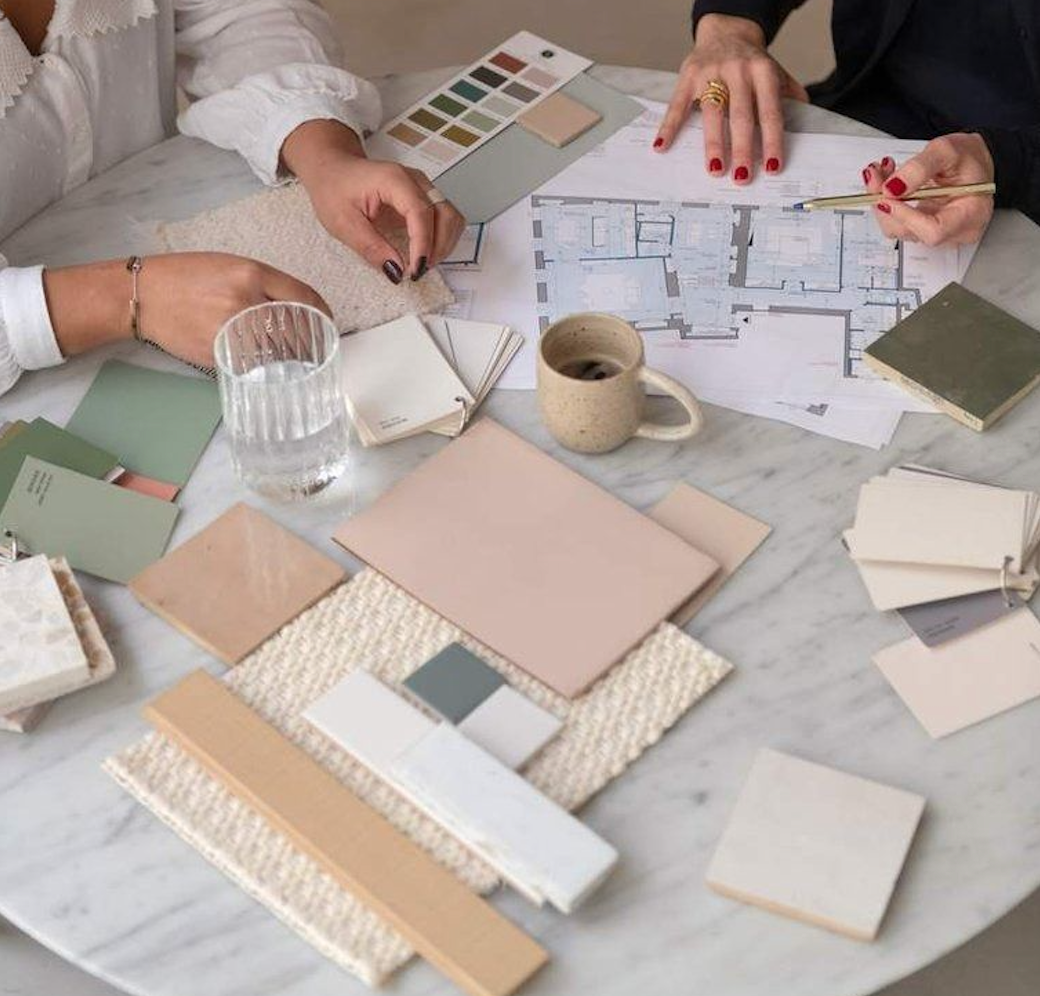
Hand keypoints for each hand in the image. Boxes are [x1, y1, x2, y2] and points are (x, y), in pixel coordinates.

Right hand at [44, 252, 328, 366]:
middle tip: (316, 347)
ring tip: (297, 360)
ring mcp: (234, 328)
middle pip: (298, 327)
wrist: (143, 296)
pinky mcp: (222, 353)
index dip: (322, 313)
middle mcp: (246, 299)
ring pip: (280, 349)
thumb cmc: (185, 278)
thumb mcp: (228, 267)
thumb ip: (263, 284)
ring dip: (293, 358)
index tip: (326, 323)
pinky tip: (269, 366)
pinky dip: (267, 366)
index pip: (303, 296)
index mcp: (251, 272)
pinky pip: (257, 363)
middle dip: (311, 340)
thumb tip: (297, 309)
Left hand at [281, 120, 465, 282]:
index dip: (422, 245)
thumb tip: (396, 271)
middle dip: (437, 248)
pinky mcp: (424, 198)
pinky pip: (446, 219)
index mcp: (393, 180)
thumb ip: (371, 247)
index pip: (420, 212)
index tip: (415, 270)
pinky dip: (442, 240)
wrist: (333, 168)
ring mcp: (423, 188)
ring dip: (444, 245)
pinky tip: (425, 253)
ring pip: (451, 218)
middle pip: (445, 215)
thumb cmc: (334, 189)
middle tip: (416, 271)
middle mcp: (415, 181)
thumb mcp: (342, 223)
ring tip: (421, 264)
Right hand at [655, 13, 807, 181]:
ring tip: (715, 169)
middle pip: (741, 116)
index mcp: (763, 71)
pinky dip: (668, 127)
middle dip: (742, 148)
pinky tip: (662, 146)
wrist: (725, 27)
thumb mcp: (774, 70)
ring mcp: (711, 72)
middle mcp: (738, 70)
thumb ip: (787, 91)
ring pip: (712, 113)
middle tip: (742, 176)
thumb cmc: (750, 59)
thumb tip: (806, 110)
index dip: (771, 141)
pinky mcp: (688, 76)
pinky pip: (677, 105)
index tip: (772, 167)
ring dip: (713, 143)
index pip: (769, 112)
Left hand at [863, 133, 994, 245]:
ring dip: (882, 200)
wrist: (970, 161)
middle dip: (885, 203)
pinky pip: (896, 223)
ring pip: (897, 228)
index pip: (932, 230)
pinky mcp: (922, 231)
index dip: (905, 216)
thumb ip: (918, 169)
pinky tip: (888, 184)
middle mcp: (954, 232)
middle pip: (908, 231)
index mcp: (970, 214)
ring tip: (882, 173)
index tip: (886, 194)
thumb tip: (892, 188)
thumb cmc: (967, 157)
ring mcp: (937, 235)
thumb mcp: (945, 151)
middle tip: (875, 175)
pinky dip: (887, 203)